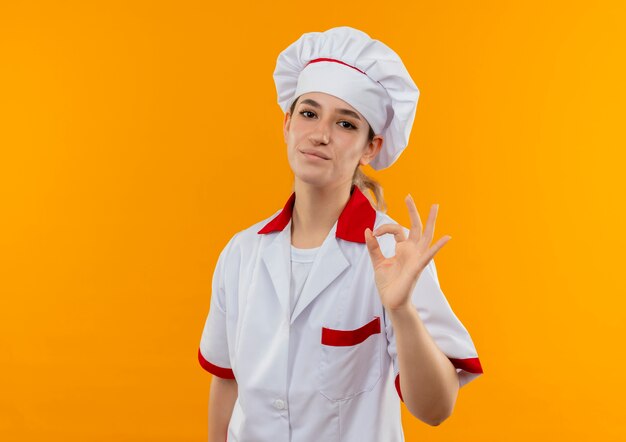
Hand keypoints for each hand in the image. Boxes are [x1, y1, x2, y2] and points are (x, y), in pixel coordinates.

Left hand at [364, 194, 450, 310]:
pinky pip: (428, 256)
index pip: (396, 230)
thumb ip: (373, 247)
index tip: (374, 233)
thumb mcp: (377, 262)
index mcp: (402, 248)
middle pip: (415, 227)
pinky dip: (437, 247)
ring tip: (435, 207)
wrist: (390, 301)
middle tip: (409, 196)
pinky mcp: (417, 268)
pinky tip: (447, 238)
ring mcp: (416, 258)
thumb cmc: (387, 283)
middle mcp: (412, 251)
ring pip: (426, 236)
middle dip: (413, 211)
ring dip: (430, 222)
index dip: (384, 228)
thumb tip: (367, 230)